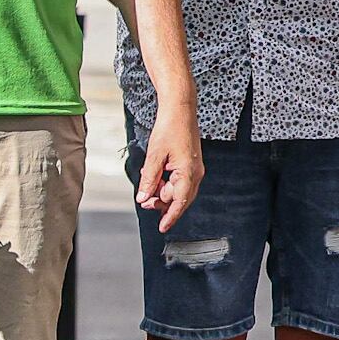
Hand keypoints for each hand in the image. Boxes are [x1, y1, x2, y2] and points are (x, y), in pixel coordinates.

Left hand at [133, 112, 202, 230]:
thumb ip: (149, 179)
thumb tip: (143, 198)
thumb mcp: (154, 156)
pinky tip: (155, 176)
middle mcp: (195, 173)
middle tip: (145, 201)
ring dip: (162, 192)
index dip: (170, 217)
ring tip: (148, 184)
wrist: (179, 111)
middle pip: (179, 198)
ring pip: (178, 190)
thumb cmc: (169, 129)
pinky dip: (166, 183)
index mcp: (188, 172)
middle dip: (161, 203)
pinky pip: (178, 181)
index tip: (162, 228)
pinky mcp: (190, 164)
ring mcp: (194, 169)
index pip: (179, 202)